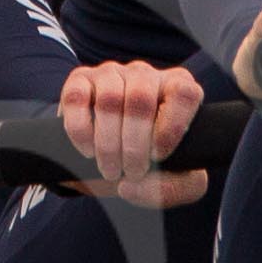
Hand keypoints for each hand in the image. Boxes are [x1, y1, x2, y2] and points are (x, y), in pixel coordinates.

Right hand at [59, 60, 209, 208]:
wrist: (108, 163)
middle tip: (131, 172)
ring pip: (109, 99)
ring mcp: (111, 74)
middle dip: (134, 145)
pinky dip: (80, 131)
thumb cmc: (149, 166)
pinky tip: (87, 150)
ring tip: (110, 169)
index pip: (184, 93)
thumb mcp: (175, 182)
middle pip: (141, 99)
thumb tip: (129, 186)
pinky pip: (76, 98)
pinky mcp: (79, 81)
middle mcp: (146, 75)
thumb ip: (172, 189)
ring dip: (107, 143)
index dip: (171, 127)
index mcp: (177, 88)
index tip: (158, 157)